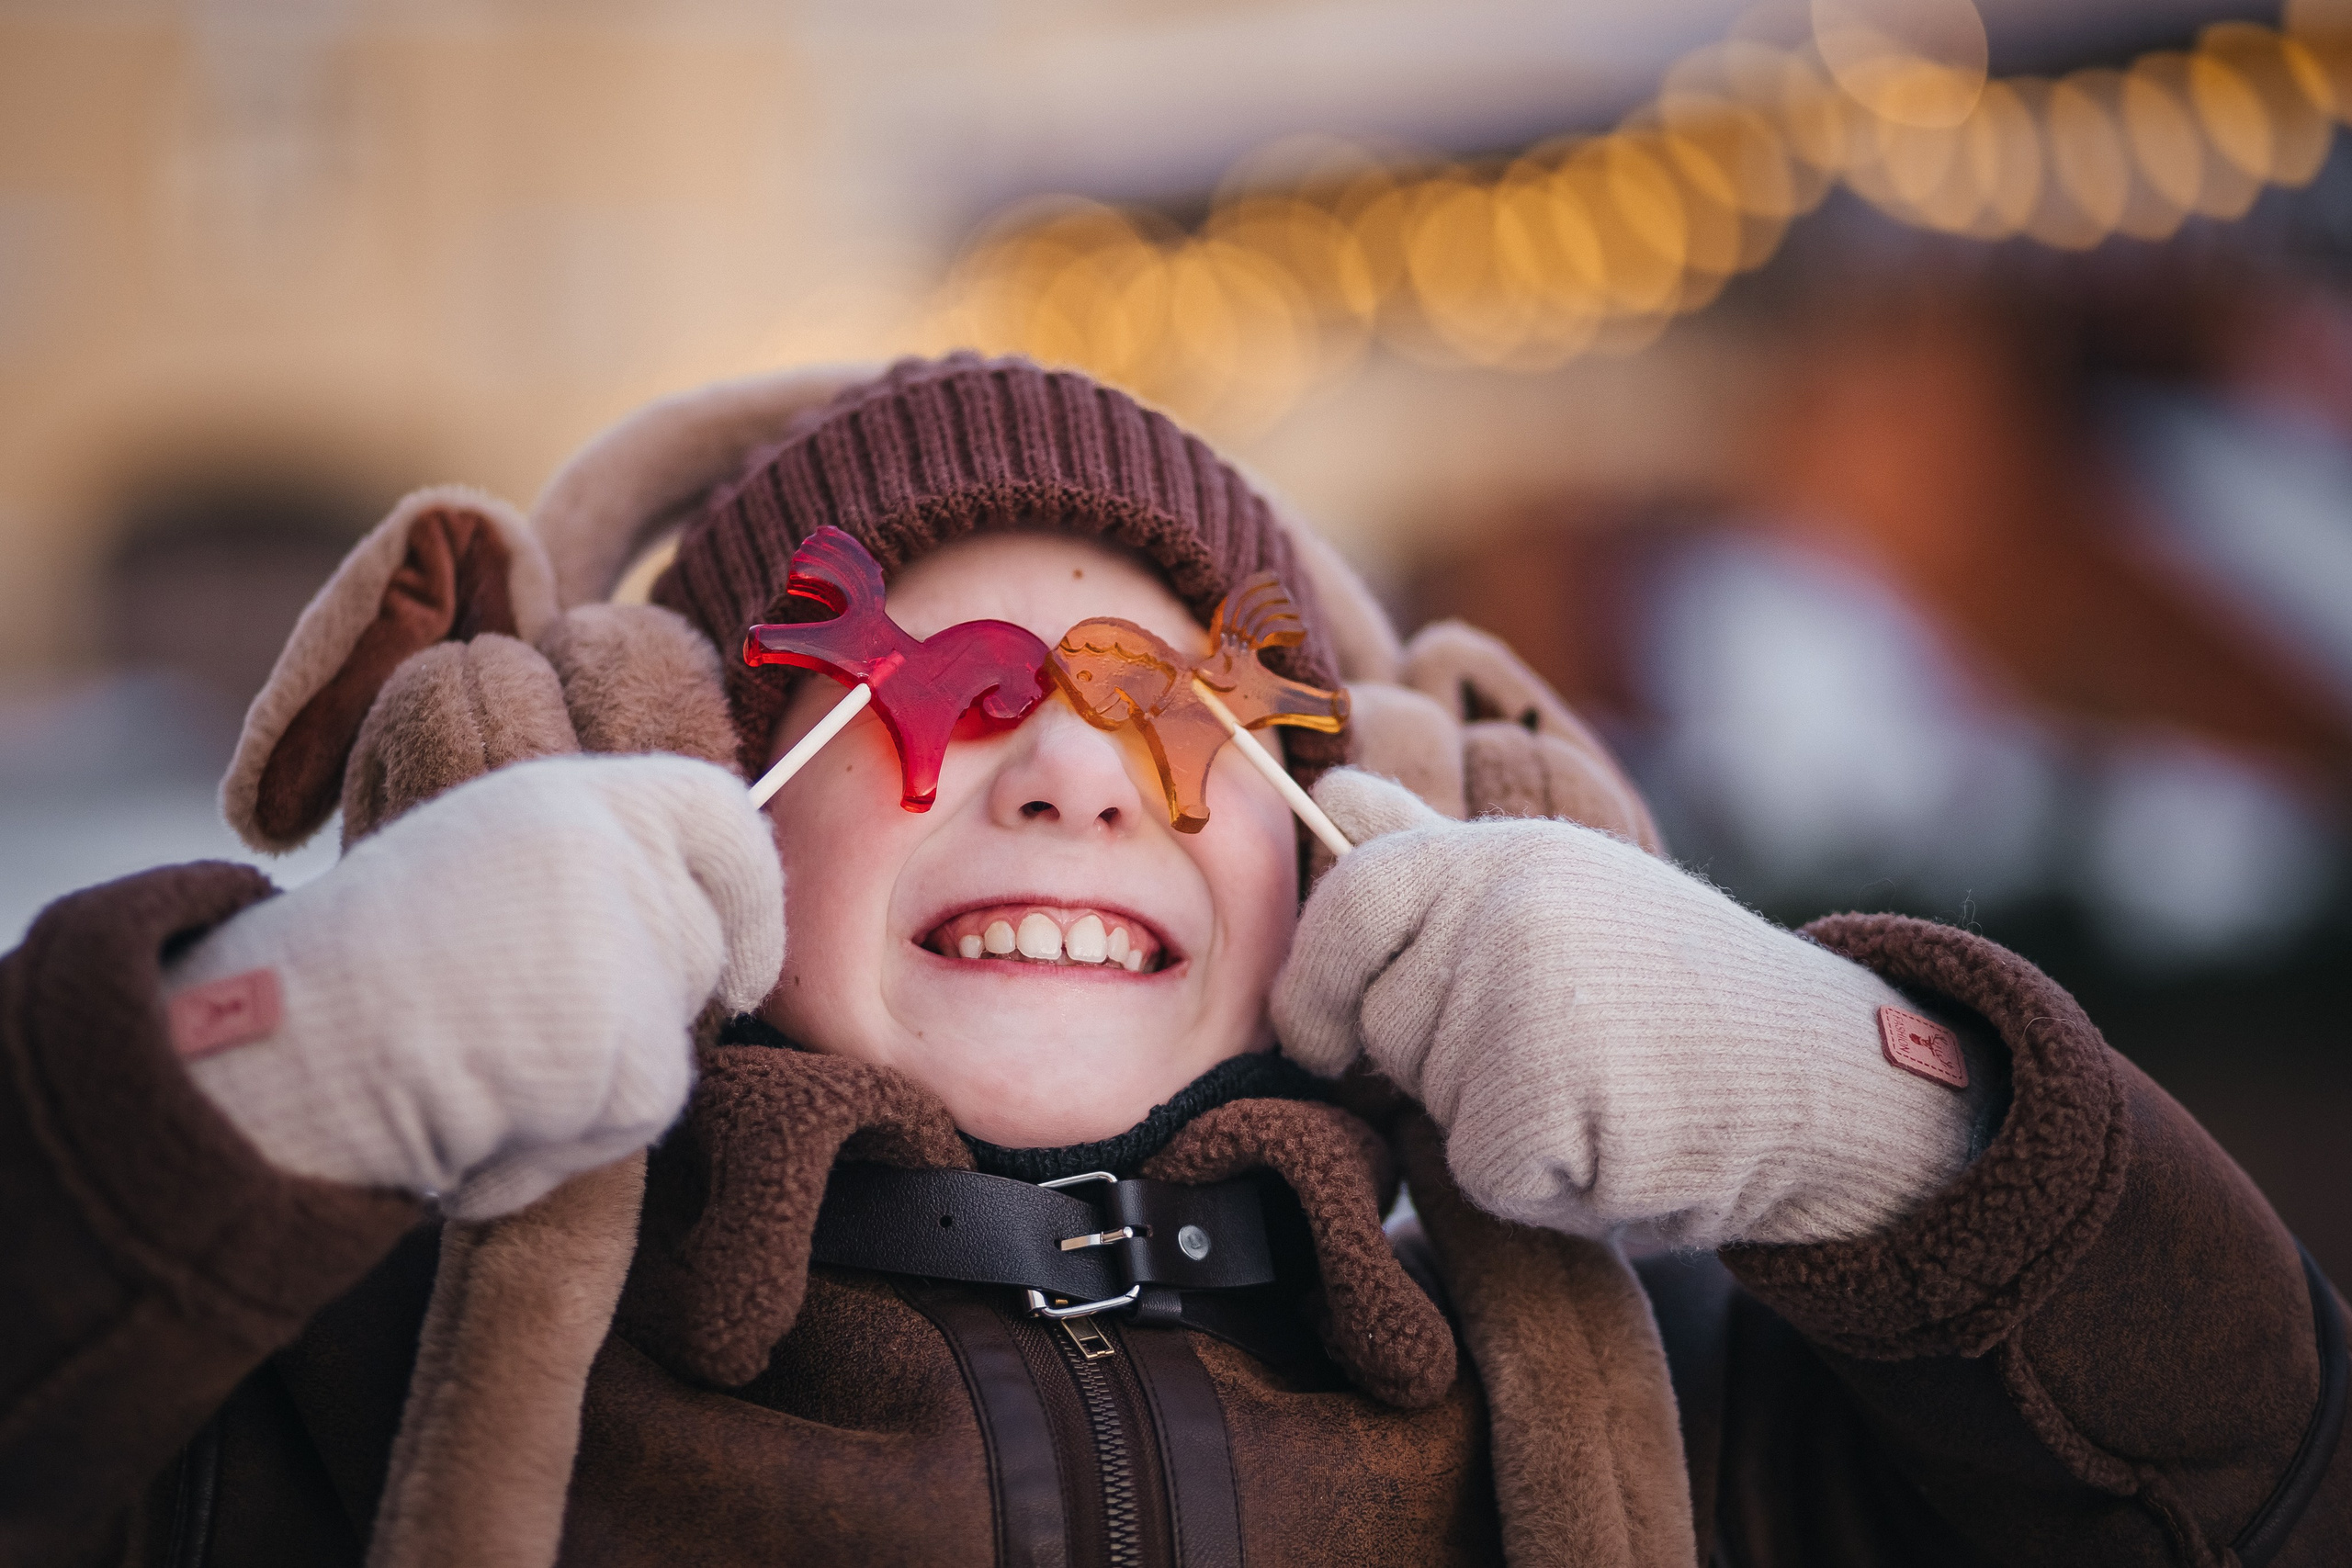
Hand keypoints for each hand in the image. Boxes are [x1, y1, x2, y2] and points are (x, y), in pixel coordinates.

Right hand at [166, 754, 782, 1218]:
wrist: (295, 1048)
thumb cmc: (369, 962)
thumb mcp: (483, 862)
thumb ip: (593, 869)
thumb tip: (689, 913)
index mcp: (578, 797)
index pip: (726, 816)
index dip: (753, 892)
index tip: (744, 959)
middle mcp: (619, 859)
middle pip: (702, 943)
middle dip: (646, 1004)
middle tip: (531, 1024)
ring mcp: (632, 956)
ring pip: (673, 1036)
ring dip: (596, 1075)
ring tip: (485, 1058)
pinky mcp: (629, 1054)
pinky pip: (639, 1108)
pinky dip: (573, 1133)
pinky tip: (486, 1110)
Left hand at [1273, 770, 1997, 1247]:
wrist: (1824, 1076)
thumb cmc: (1678, 995)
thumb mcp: (1557, 894)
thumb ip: (1434, 852)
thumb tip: (1337, 787)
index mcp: (1505, 852)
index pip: (1352, 894)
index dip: (1317, 979)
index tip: (1333, 1035)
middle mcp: (1507, 906)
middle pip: (1377, 1020)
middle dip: (1438, 1066)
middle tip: (1566, 1047)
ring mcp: (1525, 993)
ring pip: (1427, 1102)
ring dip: (1500, 1127)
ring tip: (1603, 1089)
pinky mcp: (1542, 1093)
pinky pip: (1480, 1169)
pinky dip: (1542, 1184)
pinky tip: (1620, 1144)